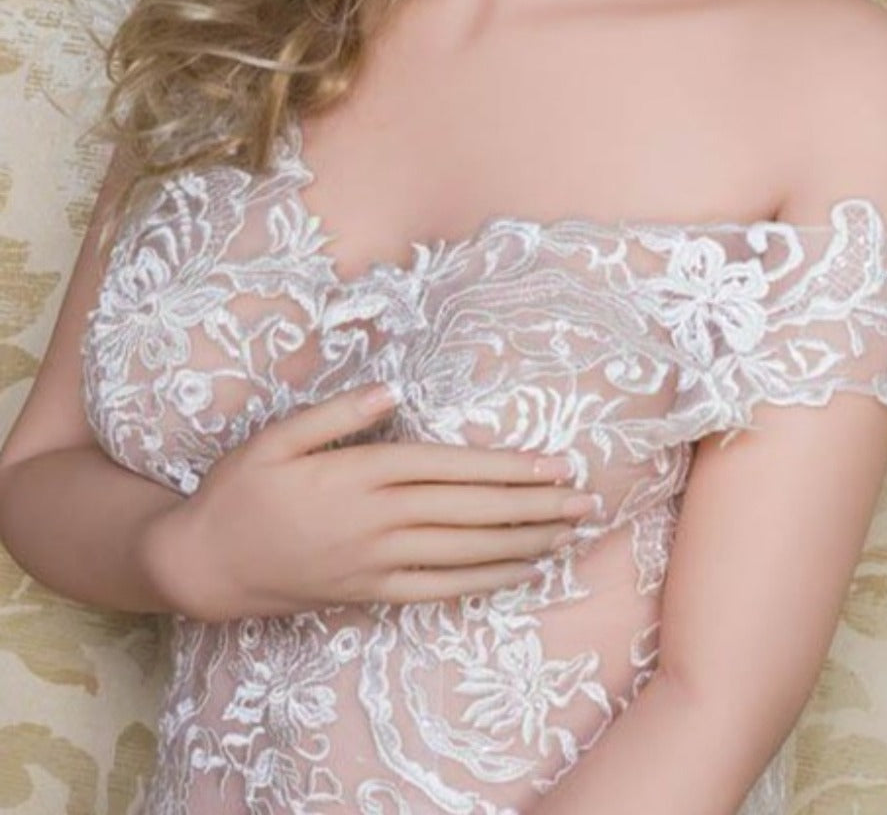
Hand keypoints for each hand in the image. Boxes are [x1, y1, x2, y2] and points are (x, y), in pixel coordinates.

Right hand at [144, 382, 593, 621]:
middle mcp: (376, 521)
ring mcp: (376, 563)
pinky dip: (483, 581)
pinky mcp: (369, 594)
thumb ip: (337, 411)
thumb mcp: (276, 436)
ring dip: (521, 544)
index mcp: (360, 474)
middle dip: (532, 508)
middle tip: (584, 502)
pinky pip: (439, 590)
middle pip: (469, 513)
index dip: (506, 468)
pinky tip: (516, 571)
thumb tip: (392, 389)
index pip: (449, 469)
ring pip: (463, 554)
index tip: (553, 465)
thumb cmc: (239, 490)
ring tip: (567, 534)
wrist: (204, 566)